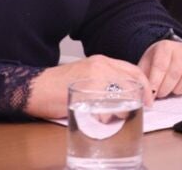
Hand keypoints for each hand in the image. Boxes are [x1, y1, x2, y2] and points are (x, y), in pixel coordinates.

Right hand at [25, 55, 151, 118]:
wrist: (33, 87)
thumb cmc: (57, 84)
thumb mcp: (86, 74)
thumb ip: (104, 79)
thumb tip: (123, 93)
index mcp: (102, 61)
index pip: (132, 70)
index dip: (144, 84)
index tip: (147, 96)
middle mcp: (100, 66)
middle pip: (131, 82)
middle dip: (139, 98)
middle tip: (142, 108)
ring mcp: (93, 78)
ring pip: (120, 96)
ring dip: (123, 109)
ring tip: (119, 116)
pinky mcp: (85, 92)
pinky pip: (104, 108)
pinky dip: (106, 117)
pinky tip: (102, 120)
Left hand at [137, 40, 181, 99]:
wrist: (166, 56)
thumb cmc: (155, 63)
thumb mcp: (144, 67)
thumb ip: (143, 79)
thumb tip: (142, 95)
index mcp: (165, 46)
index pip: (161, 65)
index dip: (156, 82)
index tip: (151, 94)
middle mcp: (181, 49)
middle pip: (175, 72)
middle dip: (166, 88)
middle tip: (159, 94)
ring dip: (179, 89)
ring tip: (171, 90)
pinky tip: (180, 88)